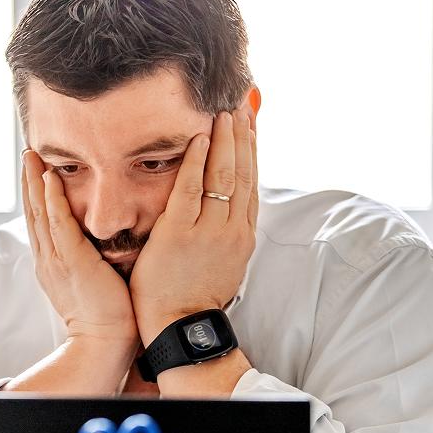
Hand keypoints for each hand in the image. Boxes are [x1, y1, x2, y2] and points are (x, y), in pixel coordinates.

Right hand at [22, 150, 138, 352]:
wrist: (103, 342)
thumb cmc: (108, 317)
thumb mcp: (95, 281)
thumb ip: (95, 260)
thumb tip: (108, 245)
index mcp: (54, 264)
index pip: (42, 222)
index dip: (36, 195)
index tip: (35, 170)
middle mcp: (49, 259)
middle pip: (34, 212)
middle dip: (28, 181)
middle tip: (26, 151)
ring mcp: (57, 260)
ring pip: (40, 212)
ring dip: (34, 181)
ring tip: (31, 154)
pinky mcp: (72, 262)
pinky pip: (58, 224)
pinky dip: (52, 200)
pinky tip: (48, 178)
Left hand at [129, 107, 257, 345]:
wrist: (180, 326)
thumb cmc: (193, 298)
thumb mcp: (223, 265)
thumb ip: (226, 235)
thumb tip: (229, 212)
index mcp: (242, 237)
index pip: (252, 184)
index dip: (252, 152)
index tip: (250, 125)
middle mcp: (232, 230)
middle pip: (243, 173)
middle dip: (243, 136)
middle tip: (240, 106)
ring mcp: (208, 231)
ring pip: (223, 176)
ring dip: (224, 140)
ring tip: (223, 112)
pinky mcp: (181, 233)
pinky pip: (191, 188)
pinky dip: (196, 160)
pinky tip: (199, 136)